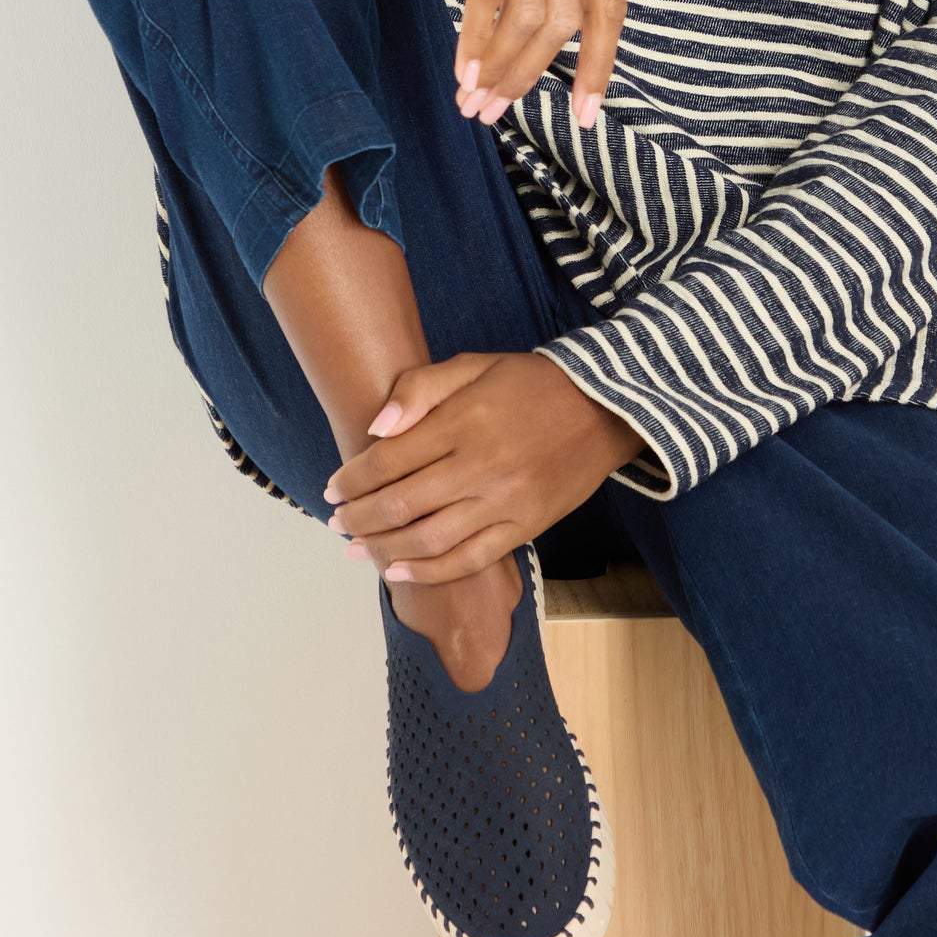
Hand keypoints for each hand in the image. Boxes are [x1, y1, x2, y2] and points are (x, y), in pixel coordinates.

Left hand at [321, 349, 647, 584]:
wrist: (604, 409)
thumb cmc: (531, 384)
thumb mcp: (476, 365)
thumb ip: (422, 388)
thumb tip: (376, 427)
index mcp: (464, 421)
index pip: (389, 459)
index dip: (352, 478)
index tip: (332, 487)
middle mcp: (480, 466)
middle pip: (401, 504)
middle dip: (358, 517)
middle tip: (336, 521)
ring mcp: (504, 501)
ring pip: (429, 539)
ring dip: (383, 549)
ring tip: (357, 549)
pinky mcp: (525, 527)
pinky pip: (470, 559)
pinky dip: (429, 571)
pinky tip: (398, 571)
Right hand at [386, 0, 628, 130]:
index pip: (609, 8)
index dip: (600, 67)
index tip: (583, 116)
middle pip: (566, 24)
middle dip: (533, 79)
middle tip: (496, 115)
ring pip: (528, 18)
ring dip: (501, 69)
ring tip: (472, 102)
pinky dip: (475, 40)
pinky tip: (460, 69)